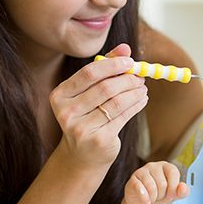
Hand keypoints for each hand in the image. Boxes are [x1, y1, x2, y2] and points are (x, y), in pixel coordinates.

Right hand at [49, 43, 147, 168]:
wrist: (82, 156)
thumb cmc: (86, 116)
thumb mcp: (89, 91)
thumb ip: (104, 67)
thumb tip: (125, 48)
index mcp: (60, 95)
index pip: (89, 73)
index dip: (112, 64)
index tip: (129, 61)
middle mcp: (67, 112)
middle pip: (105, 88)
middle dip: (127, 79)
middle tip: (140, 77)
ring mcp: (81, 129)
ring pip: (117, 102)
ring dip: (135, 92)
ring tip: (142, 88)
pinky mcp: (99, 140)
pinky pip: (124, 116)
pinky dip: (136, 105)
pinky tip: (142, 100)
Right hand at [123, 161, 188, 203]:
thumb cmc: (159, 196)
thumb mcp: (172, 195)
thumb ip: (181, 192)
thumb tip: (184, 188)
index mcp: (166, 167)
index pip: (173, 172)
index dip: (173, 187)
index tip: (171, 194)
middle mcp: (154, 166)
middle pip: (162, 183)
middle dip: (162, 195)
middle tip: (159, 197)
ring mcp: (142, 172)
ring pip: (151, 186)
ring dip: (153, 198)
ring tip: (152, 199)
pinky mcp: (133, 180)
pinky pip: (140, 188)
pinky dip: (144, 198)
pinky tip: (146, 202)